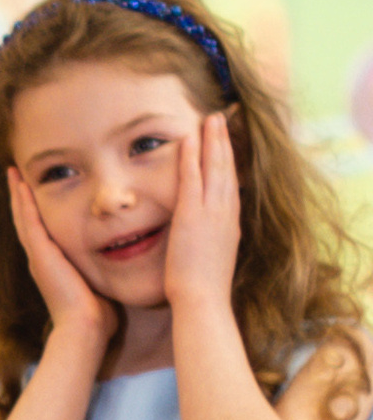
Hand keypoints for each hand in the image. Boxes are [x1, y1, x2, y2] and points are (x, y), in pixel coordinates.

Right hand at [8, 167, 114, 353]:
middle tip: (16, 173)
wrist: (85, 329)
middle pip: (25, 220)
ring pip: (22, 217)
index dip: (36, 208)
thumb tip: (124, 258)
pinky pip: (29, 221)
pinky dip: (23, 202)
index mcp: (52, 264)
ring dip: (19, 193)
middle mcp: (40, 258)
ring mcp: (37, 255)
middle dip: (22, 197)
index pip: (40, 229)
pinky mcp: (40, 254)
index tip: (35, 188)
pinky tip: (22, 183)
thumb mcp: (99, 283)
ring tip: (14, 172)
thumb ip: (104, 269)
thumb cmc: (97, 314)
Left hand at [164, 110, 241, 317]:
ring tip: (210, 118)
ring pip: (214, 167)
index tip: (225, 142)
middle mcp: (226, 213)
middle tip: (220, 118)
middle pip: (227, 168)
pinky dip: (192, 157)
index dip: (229, 159)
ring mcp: (211, 213)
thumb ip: (209, 239)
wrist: (203, 301)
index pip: (230, 183)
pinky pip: (192, 178)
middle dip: (223, 142)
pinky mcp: (193, 216)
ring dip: (211, 140)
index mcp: (230, 223)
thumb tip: (201, 235)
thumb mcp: (211, 257)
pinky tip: (188, 139)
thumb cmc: (203, 288)